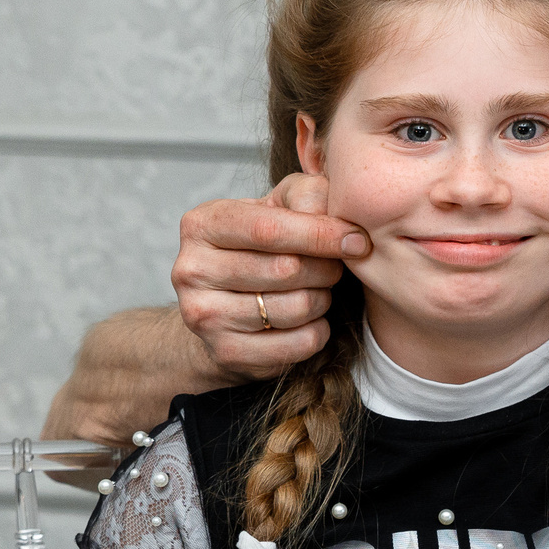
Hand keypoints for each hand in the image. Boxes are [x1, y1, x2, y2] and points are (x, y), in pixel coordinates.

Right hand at [174, 174, 370, 376]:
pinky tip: (309, 320)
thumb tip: (341, 223)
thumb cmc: (261, 247)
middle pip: (286, 269)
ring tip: (317, 291)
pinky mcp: (225, 352)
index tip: (358, 240)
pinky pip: (298, 344)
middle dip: (326, 268)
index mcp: (202, 224)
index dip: (321, 234)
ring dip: (322, 299)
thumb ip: (307, 197)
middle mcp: (191, 270)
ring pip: (295, 308)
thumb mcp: (278, 207)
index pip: (268, 229)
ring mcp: (204, 315)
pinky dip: (317, 331)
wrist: (223, 306)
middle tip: (334, 268)